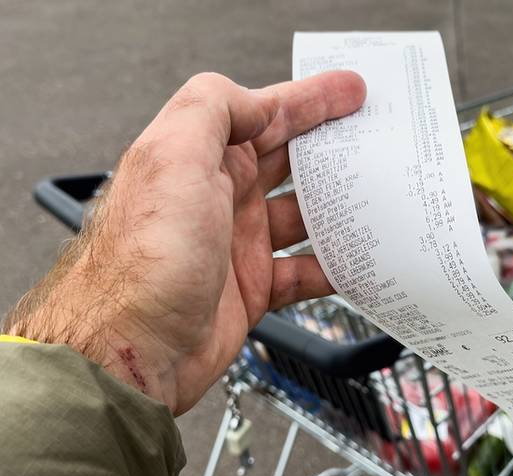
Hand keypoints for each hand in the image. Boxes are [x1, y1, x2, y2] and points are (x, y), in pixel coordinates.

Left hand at [5, 71, 365, 413]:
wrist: (131, 348)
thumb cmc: (143, 259)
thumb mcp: (173, 157)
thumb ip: (213, 108)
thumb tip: (257, 100)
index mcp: (199, 157)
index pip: (264, 115)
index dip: (309, 100)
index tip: (351, 91)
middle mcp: (219, 196)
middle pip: (289, 161)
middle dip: (333, 147)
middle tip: (377, 139)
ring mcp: (236, 244)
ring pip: (303, 216)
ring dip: (340, 208)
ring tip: (381, 199)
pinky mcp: (250, 290)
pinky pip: (304, 272)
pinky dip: (333, 268)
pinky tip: (358, 263)